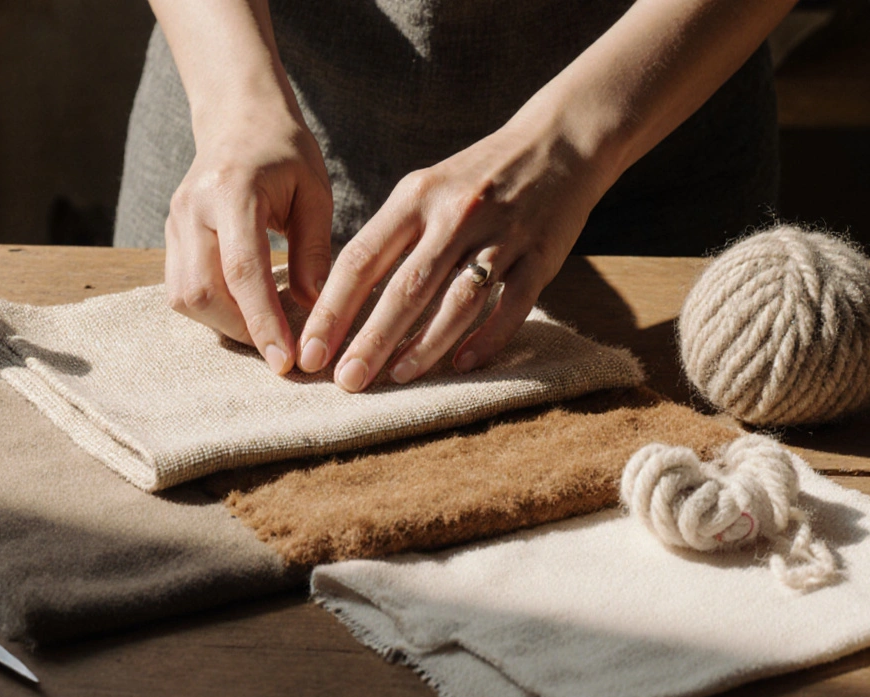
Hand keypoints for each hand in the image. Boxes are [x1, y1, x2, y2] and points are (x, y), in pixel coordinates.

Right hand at [165, 109, 332, 373]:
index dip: (263, 322)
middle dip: (243, 330)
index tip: (286, 361)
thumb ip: (314, 251)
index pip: (242, 271)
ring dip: (225, 324)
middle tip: (283, 350)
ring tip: (266, 331)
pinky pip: (180, 290)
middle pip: (203, 292)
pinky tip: (245, 311)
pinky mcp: (169, 236)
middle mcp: (192, 208)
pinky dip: (213, 310)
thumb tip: (315, 310)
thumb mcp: (314, 192)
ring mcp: (174, 223)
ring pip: (185, 297)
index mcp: (231, 191)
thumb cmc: (285, 152)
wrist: (239, 118)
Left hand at [296, 123, 609, 391]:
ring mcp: (501, 235)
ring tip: (396, 377)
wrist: (559, 141)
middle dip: (371, 340)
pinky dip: (486, 338)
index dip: (332, 309)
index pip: (361, 259)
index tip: (310, 350)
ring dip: (425, 345)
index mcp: (416, 196)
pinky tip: (462, 365)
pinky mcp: (542, 255)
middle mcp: (455, 214)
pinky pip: (512, 305)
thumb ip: (390, 237)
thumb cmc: (477, 176)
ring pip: (458, 301)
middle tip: (346, 382)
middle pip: (406, 288)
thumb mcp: (426, 188)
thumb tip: (341, 298)